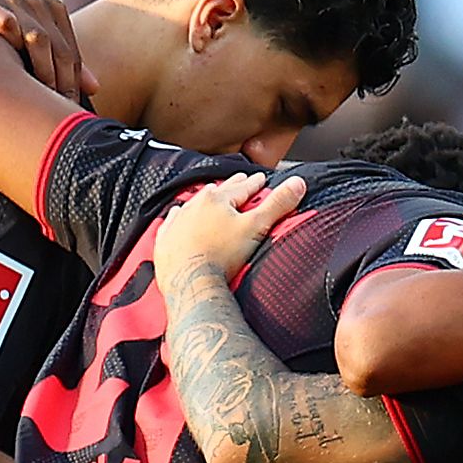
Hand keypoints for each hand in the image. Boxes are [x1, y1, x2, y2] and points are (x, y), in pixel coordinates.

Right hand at [0, 0, 94, 100]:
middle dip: (63, 81)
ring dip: (45, 70)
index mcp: (54, 8)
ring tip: (45, 94)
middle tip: (62, 107)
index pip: (71, 52)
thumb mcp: (36, 27)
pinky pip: (7, 25)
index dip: (75, 82)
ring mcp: (14, 2)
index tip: (72, 107)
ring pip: (39, 40)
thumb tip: (96, 89)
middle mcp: (38, 3)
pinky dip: (15, 44)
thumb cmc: (3, 12)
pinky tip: (14, 69)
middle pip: (60, 49)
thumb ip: (63, 54)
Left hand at [155, 171, 303, 279]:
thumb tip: (297, 183)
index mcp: (217, 200)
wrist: (191, 282)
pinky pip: (172, 222)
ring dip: (205, 200)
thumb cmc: (222, 256)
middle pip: (217, 192)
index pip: (242, 187)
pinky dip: (179, 218)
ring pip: (193, 204)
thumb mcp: (257, 227)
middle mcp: (194, 206)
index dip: (255, 183)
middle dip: (231, 187)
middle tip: (240, 181)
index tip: (261, 179)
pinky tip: (179, 215)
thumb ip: (277, 204)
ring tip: (212, 195)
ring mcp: (177, 223)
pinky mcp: (165, 240)